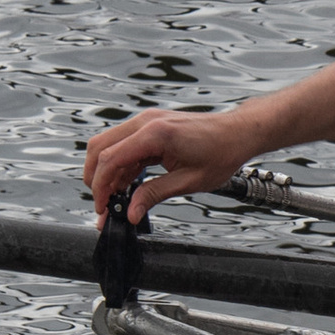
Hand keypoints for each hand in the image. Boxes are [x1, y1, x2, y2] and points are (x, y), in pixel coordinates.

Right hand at [82, 104, 257, 224]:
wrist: (238, 132)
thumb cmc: (221, 152)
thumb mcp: (188, 181)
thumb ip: (154, 195)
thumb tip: (130, 213)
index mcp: (155, 134)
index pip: (110, 158)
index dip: (100, 186)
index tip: (102, 207)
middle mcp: (145, 122)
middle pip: (100, 147)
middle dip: (95, 178)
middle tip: (103, 204)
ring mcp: (146, 121)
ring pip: (108, 145)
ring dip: (107, 172)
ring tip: (115, 199)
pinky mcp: (150, 125)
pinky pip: (124, 145)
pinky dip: (120, 165)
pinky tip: (127, 186)